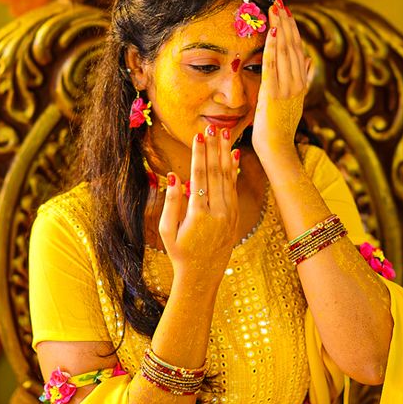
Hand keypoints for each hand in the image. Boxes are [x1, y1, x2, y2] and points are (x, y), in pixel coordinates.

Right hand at [158, 127, 239, 292]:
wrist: (202, 276)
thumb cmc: (179, 253)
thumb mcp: (167, 231)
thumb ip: (171, 202)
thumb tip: (173, 177)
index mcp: (198, 215)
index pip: (199, 177)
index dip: (199, 155)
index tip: (198, 137)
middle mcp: (217, 212)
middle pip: (215, 173)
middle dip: (214, 148)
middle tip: (213, 127)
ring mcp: (229, 215)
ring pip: (228, 178)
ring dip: (225, 155)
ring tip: (224, 135)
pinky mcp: (235, 217)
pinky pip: (234, 189)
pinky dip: (233, 171)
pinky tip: (233, 156)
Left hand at [251, 0, 312, 164]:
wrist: (278, 148)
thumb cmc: (280, 127)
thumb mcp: (296, 101)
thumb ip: (304, 80)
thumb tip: (311, 61)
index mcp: (301, 83)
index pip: (298, 50)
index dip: (292, 30)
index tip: (287, 13)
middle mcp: (296, 83)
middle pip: (293, 46)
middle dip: (285, 23)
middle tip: (279, 3)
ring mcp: (286, 88)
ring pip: (284, 52)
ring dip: (278, 28)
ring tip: (274, 9)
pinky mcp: (273, 93)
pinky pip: (272, 65)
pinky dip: (272, 47)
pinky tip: (270, 32)